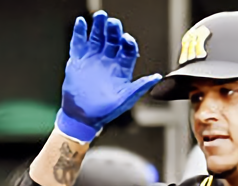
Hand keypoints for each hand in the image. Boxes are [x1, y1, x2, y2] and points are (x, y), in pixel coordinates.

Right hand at [57, 10, 161, 141]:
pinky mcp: (78, 60)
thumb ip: (140, 87)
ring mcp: (93, 58)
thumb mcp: (125, 99)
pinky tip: (81, 22)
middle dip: (114, 30)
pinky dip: (79, 32)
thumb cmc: (105, 111)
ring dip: (98, 26)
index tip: (126, 39)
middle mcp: (108, 60)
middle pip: (113, 39)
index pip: (127, 49)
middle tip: (113, 23)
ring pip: (97, 37)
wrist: (82, 118)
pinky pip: (79, 43)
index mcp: (121, 68)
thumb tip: (158, 77)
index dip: (128, 42)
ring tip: (99, 16)